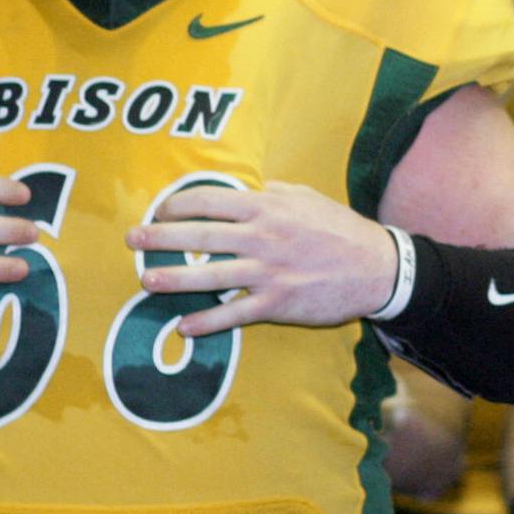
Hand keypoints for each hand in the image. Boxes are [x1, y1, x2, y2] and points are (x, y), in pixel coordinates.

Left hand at [127, 181, 398, 334]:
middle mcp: (263, 238)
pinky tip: (185, 326)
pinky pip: (234, 314)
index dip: (177, 205)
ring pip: (209, 276)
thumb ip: (274, 192)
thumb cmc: (343, 230)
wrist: (379, 269)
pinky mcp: (279, 303)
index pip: (208, 201)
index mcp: (268, 208)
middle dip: (159, 239)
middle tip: (133, 240)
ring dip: (172, 280)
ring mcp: (269, 272)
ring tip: (145, 281)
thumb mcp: (308, 198)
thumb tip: (246, 187)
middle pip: (198, 237)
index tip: (161, 211)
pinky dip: (207, 322)